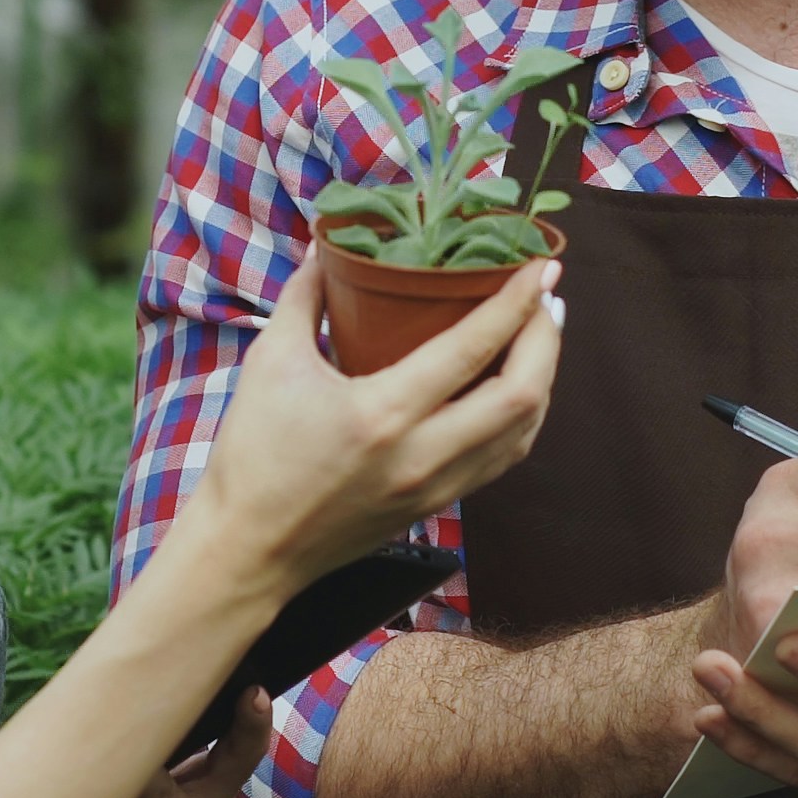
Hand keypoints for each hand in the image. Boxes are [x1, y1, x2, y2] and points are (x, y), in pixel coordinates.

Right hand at [185, 255, 562, 595]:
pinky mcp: (434, 507)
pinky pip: (500, 458)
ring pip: (522, 433)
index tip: (542, 267)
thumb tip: (324, 248)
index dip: (517, 303)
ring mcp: (434, 488)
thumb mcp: (269, 363)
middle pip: (522, 395)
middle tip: (548, 298)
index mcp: (382, 414)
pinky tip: (516, 389)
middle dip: (547, 339)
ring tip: (540, 335)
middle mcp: (421, 456)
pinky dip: (520, 418)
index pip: (472, 349)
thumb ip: (303, 298)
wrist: (249, 550)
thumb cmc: (253, 456)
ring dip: (543, 378)